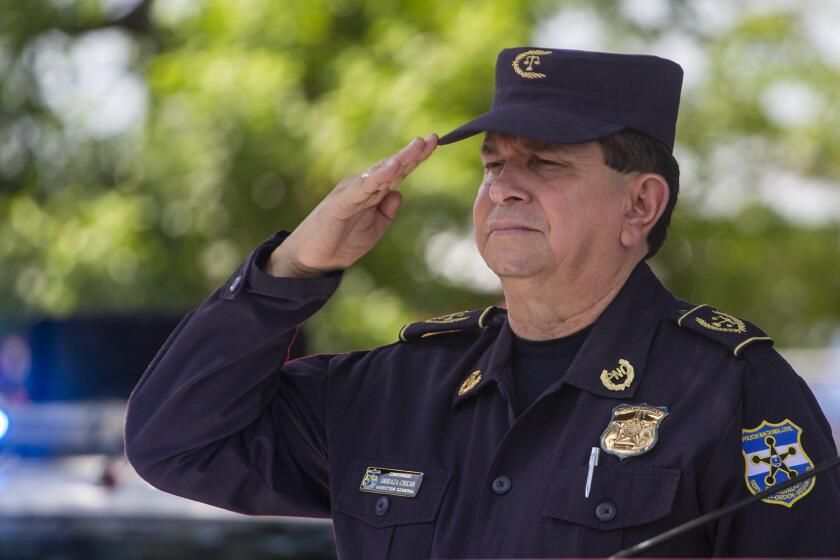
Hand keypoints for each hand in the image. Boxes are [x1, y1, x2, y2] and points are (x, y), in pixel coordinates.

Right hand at [266, 133, 437, 276]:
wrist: (310, 259)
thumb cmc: (340, 242)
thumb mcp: (373, 229)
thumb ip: (386, 212)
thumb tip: (399, 194)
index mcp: (371, 192)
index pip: (397, 172)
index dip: (415, 158)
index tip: (433, 143)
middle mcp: (361, 186)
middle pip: (391, 167)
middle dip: (413, 153)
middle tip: (433, 138)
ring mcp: (351, 192)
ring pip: (380, 173)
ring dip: (400, 159)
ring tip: (417, 146)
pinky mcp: (341, 203)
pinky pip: (363, 188)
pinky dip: (378, 176)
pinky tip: (393, 167)